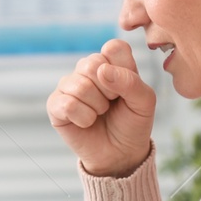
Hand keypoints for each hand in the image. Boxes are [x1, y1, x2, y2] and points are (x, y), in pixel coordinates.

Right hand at [46, 39, 155, 177]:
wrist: (120, 154)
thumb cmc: (132, 123)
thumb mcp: (144, 102)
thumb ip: (131, 81)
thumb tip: (102, 71)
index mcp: (111, 62)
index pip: (113, 47)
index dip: (123, 70)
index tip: (126, 89)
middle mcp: (87, 69)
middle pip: (93, 64)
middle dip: (109, 91)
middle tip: (112, 104)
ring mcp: (69, 85)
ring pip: (80, 85)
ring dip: (97, 107)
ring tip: (100, 114)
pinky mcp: (55, 104)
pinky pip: (67, 104)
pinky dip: (83, 118)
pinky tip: (87, 122)